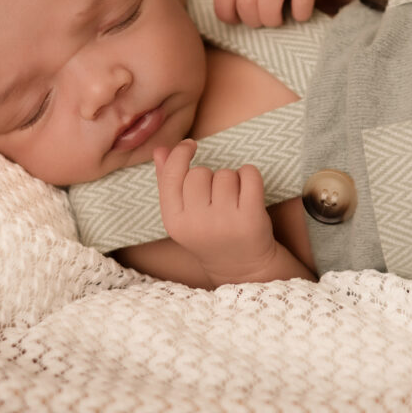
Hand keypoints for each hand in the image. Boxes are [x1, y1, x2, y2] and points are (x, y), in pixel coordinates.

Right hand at [153, 139, 277, 281]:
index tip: (190, 144)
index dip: (180, 154)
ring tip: (232, 200)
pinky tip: (249, 190)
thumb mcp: (182, 215)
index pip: (172, 175)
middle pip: (199, 172)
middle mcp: (197, 224)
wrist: (242, 268)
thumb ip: (167, 182)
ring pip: (226, 174)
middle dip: (209, 175)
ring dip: (231, 179)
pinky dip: (250, 175)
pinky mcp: (251, 219)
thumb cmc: (208, 234)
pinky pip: (249, 174)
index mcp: (174, 222)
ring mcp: (225, 222)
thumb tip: (160, 149)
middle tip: (216, 196)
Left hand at [214, 0, 342, 27]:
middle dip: (255, 20)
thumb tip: (229, 21)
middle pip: (245, 2)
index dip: (228, 14)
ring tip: (283, 19)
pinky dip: (301, 14)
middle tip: (268, 19)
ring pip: (267, 0)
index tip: (242, 20)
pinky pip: (300, 2)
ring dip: (273, 18)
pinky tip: (303, 13)